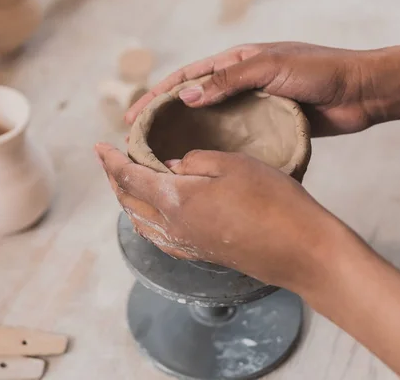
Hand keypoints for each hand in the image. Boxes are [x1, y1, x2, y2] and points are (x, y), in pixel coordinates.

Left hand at [95, 142, 354, 291]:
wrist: (301, 250)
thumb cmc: (272, 202)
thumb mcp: (233, 164)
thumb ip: (195, 161)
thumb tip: (172, 166)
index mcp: (175, 200)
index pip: (129, 177)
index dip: (111, 161)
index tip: (99, 146)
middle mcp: (173, 226)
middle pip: (129, 201)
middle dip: (115, 179)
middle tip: (111, 161)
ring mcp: (186, 244)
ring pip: (141, 222)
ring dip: (128, 201)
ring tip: (128, 184)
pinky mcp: (201, 253)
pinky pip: (159, 236)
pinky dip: (146, 220)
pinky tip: (154, 214)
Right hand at [125, 42, 377, 136]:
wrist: (360, 92)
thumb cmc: (318, 71)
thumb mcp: (270, 67)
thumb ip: (228, 81)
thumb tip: (187, 97)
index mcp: (235, 62)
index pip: (186, 78)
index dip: (157, 97)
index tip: (134, 118)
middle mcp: (237, 84)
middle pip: (191, 102)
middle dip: (163, 119)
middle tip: (140, 142)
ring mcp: (250, 106)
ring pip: (209, 122)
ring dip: (185, 136)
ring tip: (163, 157)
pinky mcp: (264, 127)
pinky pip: (232, 137)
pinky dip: (214, 148)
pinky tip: (201, 164)